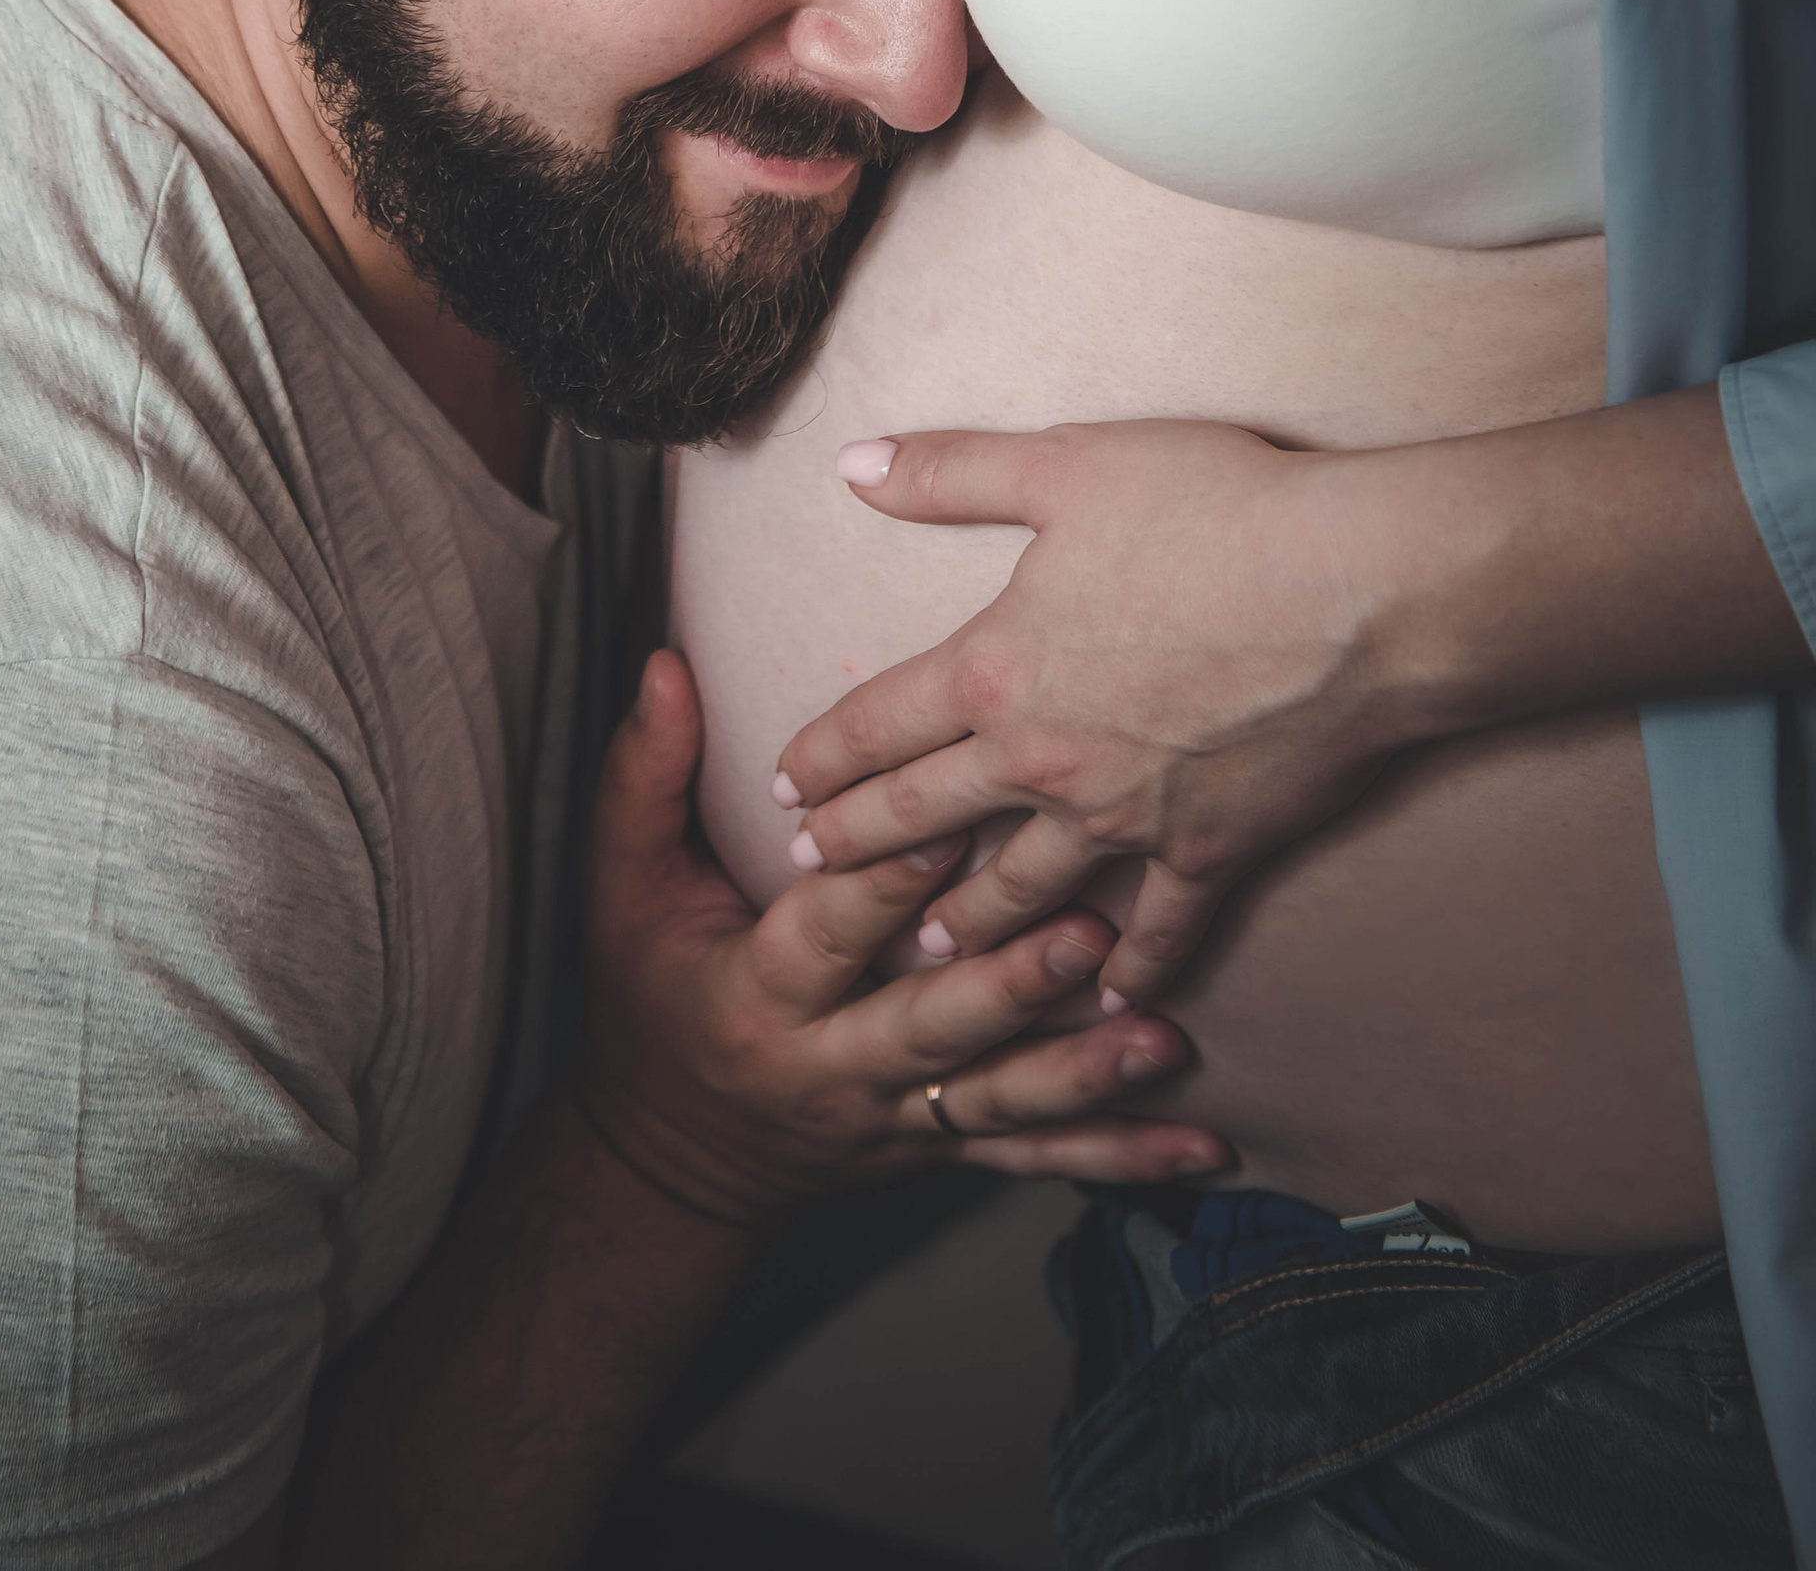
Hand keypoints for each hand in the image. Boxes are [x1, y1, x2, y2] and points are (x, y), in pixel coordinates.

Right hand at [580, 649, 1228, 1221]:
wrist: (671, 1152)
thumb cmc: (649, 991)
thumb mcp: (622, 882)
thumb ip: (646, 772)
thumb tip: (664, 664)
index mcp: (759, 994)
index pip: (828, 932)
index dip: (884, 879)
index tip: (949, 822)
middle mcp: (831, 1069)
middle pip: (927, 1029)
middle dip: (1008, 987)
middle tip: (1087, 932)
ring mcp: (894, 1121)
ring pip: (995, 1104)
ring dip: (1083, 1074)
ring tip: (1163, 1036)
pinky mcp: (939, 1150)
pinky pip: (1035, 1158)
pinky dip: (1119, 1156)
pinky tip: (1201, 1149)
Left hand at [774, 420, 1416, 1006]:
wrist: (1361, 590)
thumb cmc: (1216, 510)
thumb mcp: (1065, 465)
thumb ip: (950, 471)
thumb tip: (851, 464)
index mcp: (995, 670)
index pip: (877, 724)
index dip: (821, 756)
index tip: (782, 787)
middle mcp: (1043, 761)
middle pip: (923, 819)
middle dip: (858, 850)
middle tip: (810, 877)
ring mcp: (1126, 818)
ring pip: (1020, 892)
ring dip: (964, 926)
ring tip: (924, 951)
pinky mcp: (1210, 850)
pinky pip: (1158, 929)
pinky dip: (1129, 970)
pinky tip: (1106, 998)